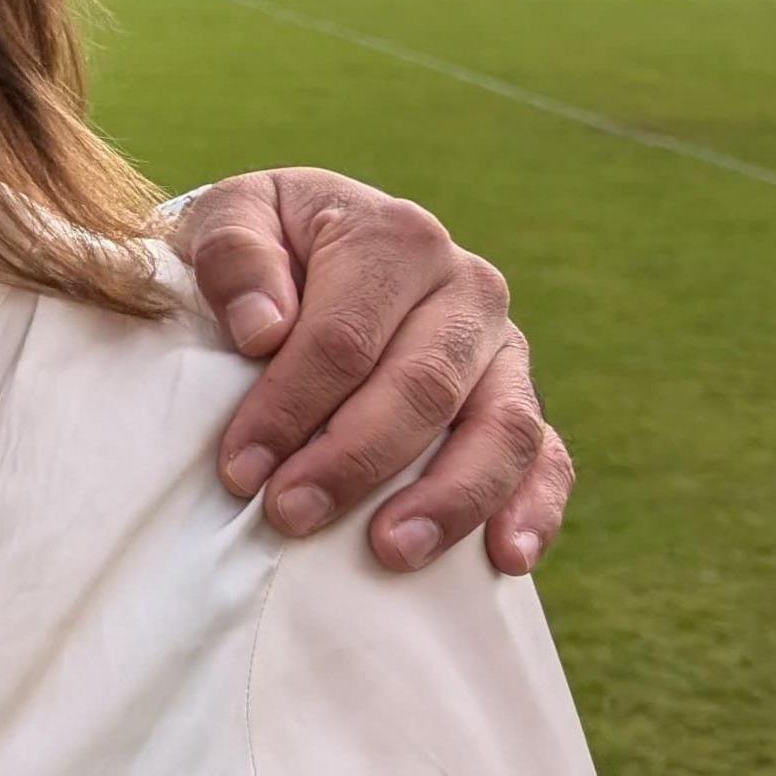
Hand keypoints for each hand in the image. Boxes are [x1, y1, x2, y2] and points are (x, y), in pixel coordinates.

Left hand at [177, 172, 571, 576]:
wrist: (310, 241)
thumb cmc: (261, 243)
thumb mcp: (229, 217)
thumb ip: (233, 256)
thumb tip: (263, 330)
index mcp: (398, 239)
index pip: (345, 338)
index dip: (290, 407)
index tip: (241, 469)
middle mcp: (467, 287)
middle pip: (422, 388)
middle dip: (353, 461)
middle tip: (290, 515)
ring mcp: (503, 349)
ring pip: (502, 427)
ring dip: (448, 497)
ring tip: (392, 551)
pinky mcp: (518, 399)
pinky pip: (546, 456)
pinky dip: (535, 507)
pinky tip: (507, 558)